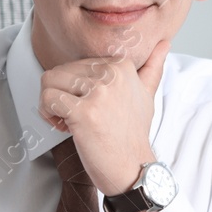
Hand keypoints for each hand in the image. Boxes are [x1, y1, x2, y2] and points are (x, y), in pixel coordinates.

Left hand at [39, 38, 169, 195]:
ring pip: (49, 82)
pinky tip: (65, 127)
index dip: (76, 87)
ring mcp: (98, 92)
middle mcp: (111, 73)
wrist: (133, 169)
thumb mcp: (146, 96)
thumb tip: (164, 43)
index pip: (77, 62)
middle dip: (62, 96)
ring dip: (52, 105)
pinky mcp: (83, 111)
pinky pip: (47, 99)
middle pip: (59, 71)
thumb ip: (152, 67)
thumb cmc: (132, 135)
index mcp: (122, 65)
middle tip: (78, 118)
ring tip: (70, 121)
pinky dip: (47, 115)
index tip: (89, 106)